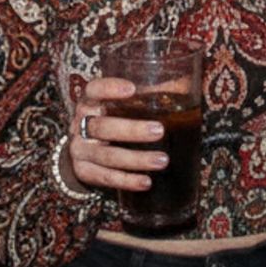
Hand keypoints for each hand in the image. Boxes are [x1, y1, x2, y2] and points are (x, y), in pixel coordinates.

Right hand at [64, 76, 165, 193]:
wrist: (82, 148)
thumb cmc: (109, 119)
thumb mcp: (118, 105)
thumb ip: (146, 94)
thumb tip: (186, 85)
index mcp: (89, 102)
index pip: (93, 90)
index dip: (109, 88)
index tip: (132, 89)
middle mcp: (79, 125)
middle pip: (102, 127)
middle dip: (132, 130)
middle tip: (159, 131)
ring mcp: (79, 150)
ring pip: (107, 156)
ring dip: (136, 159)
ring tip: (162, 160)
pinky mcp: (83, 172)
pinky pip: (105, 177)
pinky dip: (126, 181)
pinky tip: (146, 182)